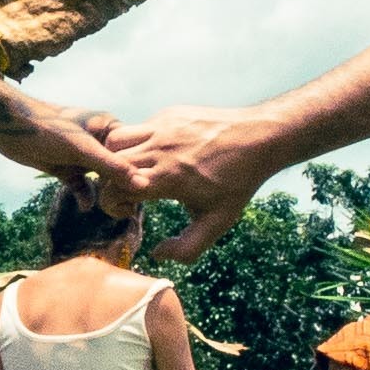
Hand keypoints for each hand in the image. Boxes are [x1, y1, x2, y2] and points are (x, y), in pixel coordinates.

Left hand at [0, 94, 147, 206]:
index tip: (146, 192)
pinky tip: (85, 207)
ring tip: (113, 211)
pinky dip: (84, 195)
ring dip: (104, 192)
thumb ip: (112, 167)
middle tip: (128, 207)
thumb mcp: (83, 149)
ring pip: (99, 178)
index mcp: (107, 127)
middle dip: (121, 186)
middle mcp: (97, 140)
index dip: (140, 171)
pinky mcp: (64, 165)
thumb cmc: (47, 129)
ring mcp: (80, 154)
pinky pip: (81, 184)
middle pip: (117, 167)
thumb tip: (142, 183)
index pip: (133, 151)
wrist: (8, 127)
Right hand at [108, 105, 286, 262]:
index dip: (112, 204)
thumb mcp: (217, 222)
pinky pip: (138, 127)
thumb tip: (158, 254)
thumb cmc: (238, 182)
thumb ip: (187, 248)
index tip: (129, 210)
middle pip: (109, 166)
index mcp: (168, 178)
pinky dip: (136, 142)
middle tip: (128, 193)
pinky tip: (155, 155)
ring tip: (134, 171)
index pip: (115, 190)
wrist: (260, 138)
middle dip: (110, 184)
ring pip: (115, 140)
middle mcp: (159, 150)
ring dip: (116, 158)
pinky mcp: (168, 114)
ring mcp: (162, 128)